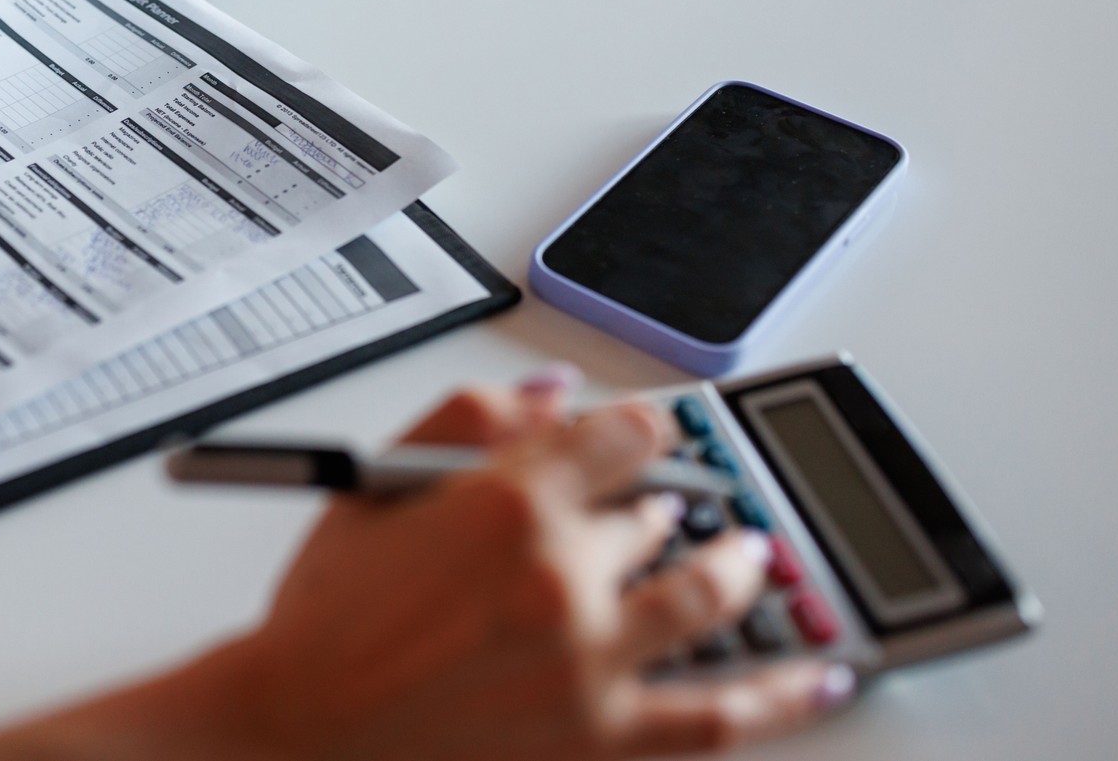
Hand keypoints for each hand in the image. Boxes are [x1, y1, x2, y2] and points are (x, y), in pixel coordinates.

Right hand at [224, 382, 851, 758]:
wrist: (294, 731)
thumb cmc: (324, 621)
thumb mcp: (374, 486)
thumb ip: (466, 418)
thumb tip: (550, 391)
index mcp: (507, 499)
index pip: (622, 434)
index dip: (640, 428)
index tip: (645, 437)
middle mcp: (562, 575)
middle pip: (655, 517)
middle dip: (659, 510)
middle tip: (661, 514)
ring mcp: (592, 664)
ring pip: (707, 600)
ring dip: (741, 571)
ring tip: (756, 560)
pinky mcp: (603, 741)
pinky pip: (720, 719)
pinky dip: (784, 696)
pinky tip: (824, 676)